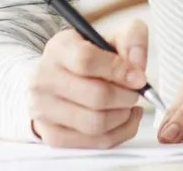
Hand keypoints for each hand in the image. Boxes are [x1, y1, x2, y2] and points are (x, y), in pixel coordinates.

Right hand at [28, 21, 149, 148]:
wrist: (55, 79)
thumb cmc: (85, 59)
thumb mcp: (108, 39)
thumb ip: (131, 40)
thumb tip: (138, 67)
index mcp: (59, 49)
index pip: (86, 60)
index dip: (119, 70)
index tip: (138, 77)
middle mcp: (45, 79)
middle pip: (95, 97)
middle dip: (126, 97)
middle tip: (135, 93)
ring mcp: (44, 110)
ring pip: (95, 124)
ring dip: (122, 117)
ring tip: (127, 105)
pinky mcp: (52, 134)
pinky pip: (94, 143)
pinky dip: (119, 134)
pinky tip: (122, 119)